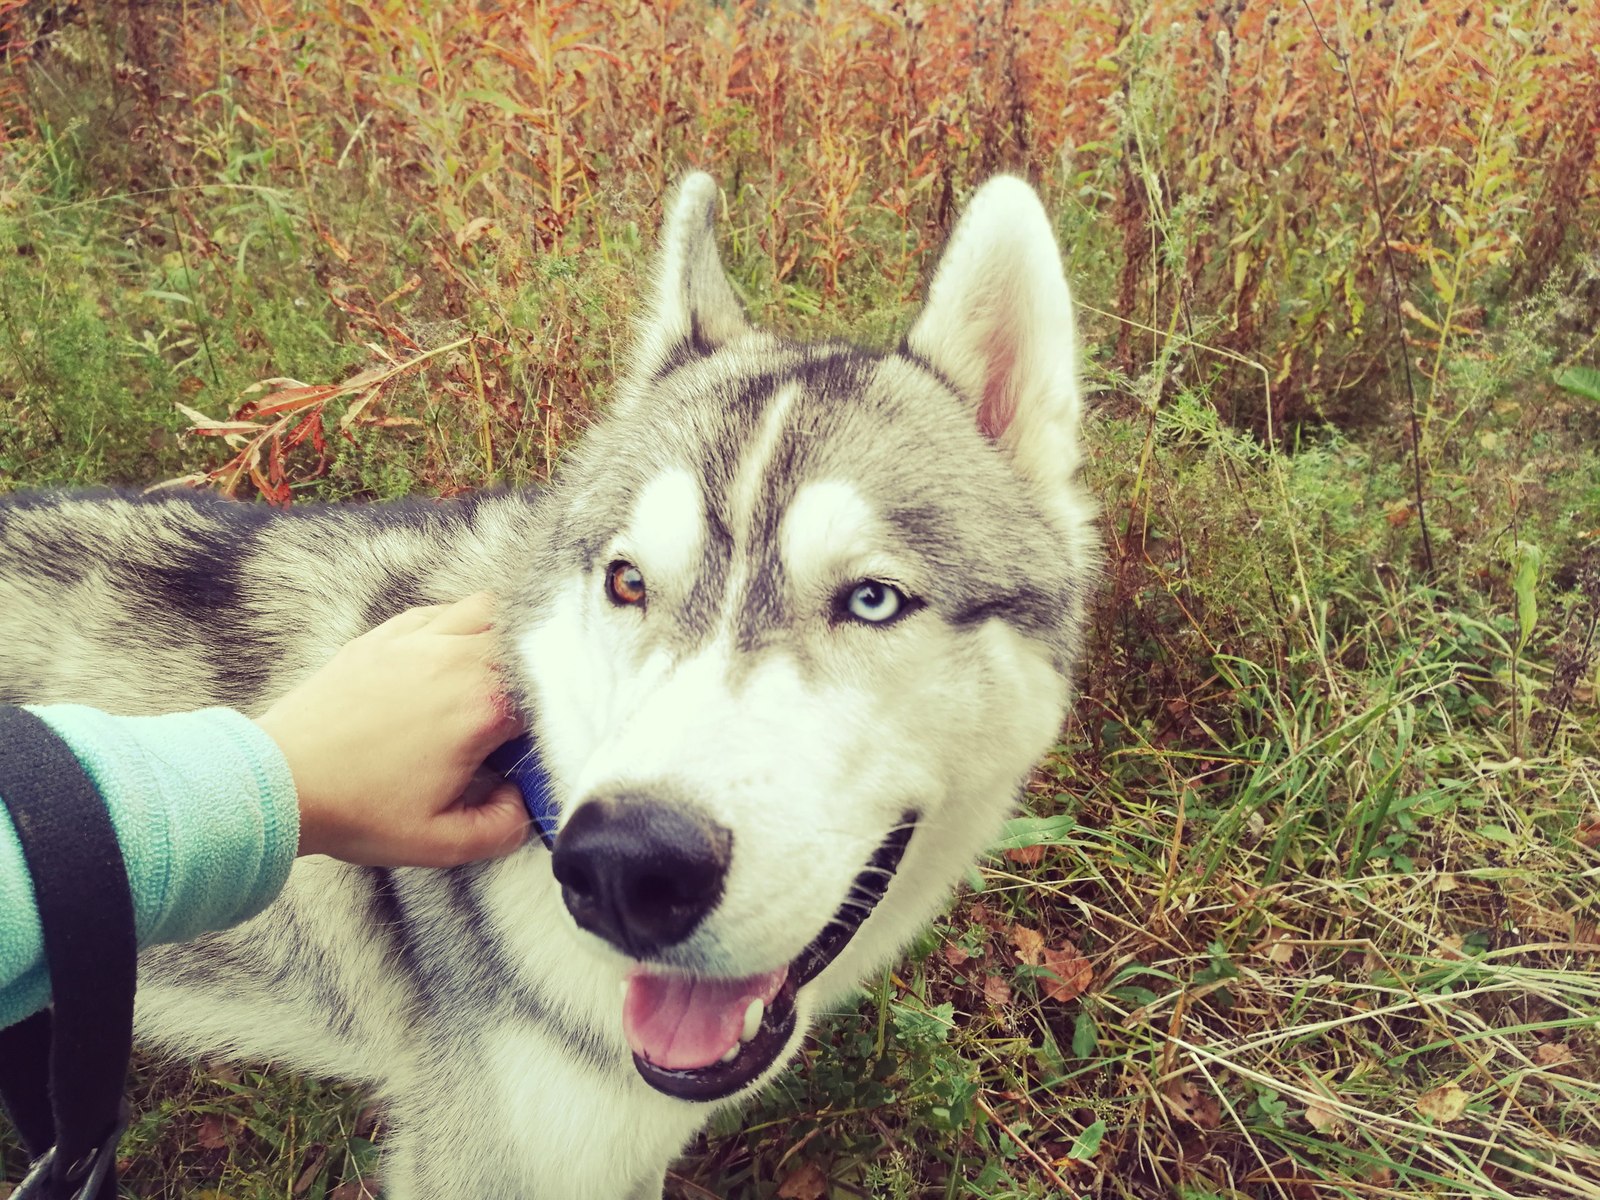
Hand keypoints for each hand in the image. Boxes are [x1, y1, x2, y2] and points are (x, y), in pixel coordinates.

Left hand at [255, 592, 529, 866]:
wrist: (280, 780)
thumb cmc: (355, 807)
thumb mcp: (440, 843)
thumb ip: (503, 828)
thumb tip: (522, 803)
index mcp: (482, 708)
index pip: (548, 699)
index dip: (552, 723)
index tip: (535, 747)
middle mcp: (458, 661)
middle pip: (528, 642)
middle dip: (538, 672)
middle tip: (524, 709)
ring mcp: (419, 642)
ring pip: (489, 610)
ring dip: (507, 634)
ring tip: (501, 670)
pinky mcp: (384, 638)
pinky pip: (440, 611)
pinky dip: (460, 624)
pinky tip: (455, 653)